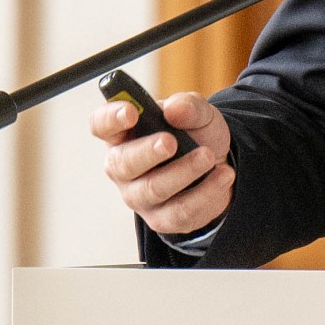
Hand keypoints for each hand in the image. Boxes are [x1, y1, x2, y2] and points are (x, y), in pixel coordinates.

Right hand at [91, 92, 234, 236]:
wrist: (220, 165)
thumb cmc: (196, 135)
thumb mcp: (199, 113)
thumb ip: (188, 106)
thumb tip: (175, 110)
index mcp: (124, 134)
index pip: (101, 125)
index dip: (111, 118)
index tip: (131, 111)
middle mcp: (123, 167)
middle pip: (121, 164)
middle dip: (147, 152)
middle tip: (171, 141)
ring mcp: (139, 196)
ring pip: (152, 189)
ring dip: (183, 171)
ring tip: (208, 156)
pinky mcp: (162, 218)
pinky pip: (180, 211)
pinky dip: (206, 192)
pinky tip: (223, 175)